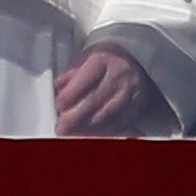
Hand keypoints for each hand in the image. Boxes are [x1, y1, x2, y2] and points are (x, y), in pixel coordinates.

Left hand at [54, 45, 170, 136]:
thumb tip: (59, 85)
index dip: (72, 93)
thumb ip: (72, 74)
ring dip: (87, 127)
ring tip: (71, 134)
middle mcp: (119, 76)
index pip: (87, 77)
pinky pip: (118, 124)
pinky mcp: (135, 109)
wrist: (136, 65)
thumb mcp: (86, 59)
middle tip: (62, 127)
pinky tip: (88, 136)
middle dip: (76, 117)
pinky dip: (101, 132)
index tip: (60, 105)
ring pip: (107, 115)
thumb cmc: (105, 64)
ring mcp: (129, 94)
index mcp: (103, 60)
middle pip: (96, 99)